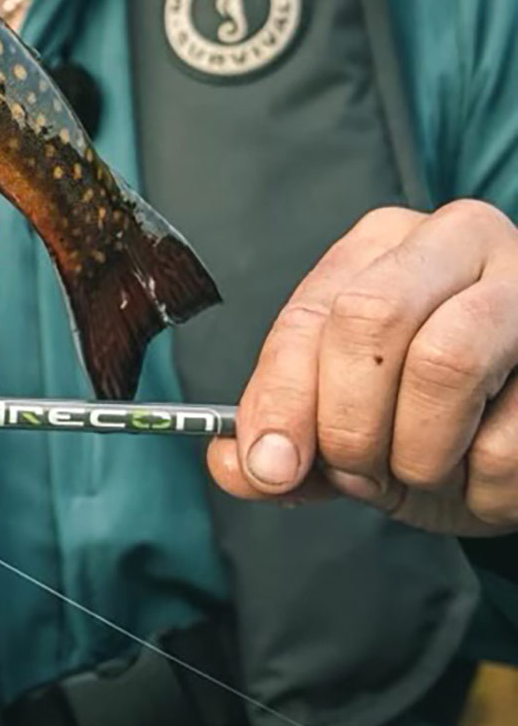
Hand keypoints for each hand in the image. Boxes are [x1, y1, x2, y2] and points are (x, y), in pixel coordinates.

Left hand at [208, 201, 517, 535]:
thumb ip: (289, 439)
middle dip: (348, 421)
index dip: (281, 398)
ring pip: (445, 362)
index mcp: (382, 247)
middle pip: (370, 319)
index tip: (270, 464)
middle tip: (356, 474)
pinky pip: (511, 435)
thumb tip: (236, 464)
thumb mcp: (350, 424)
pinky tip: (484, 475)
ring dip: (417, 453)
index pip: (310, 315)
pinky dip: (485, 484)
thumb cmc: (434, 417)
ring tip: (422, 474)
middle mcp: (456, 241)